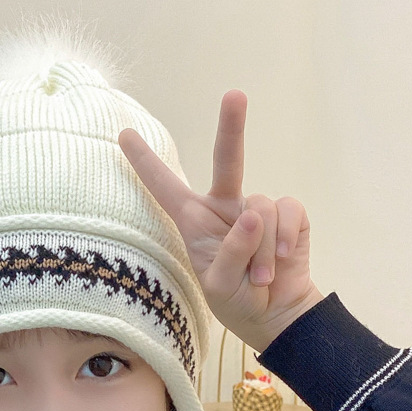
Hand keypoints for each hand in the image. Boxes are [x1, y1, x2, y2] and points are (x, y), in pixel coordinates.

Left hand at [119, 90, 322, 351]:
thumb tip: (253, 212)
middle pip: (226, 161)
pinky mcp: (287, 214)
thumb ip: (231, 251)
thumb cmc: (235, 300)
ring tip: (259, 277)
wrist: (274, 314)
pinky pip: (288, 211)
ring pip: (261, 208)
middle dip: (232, 127)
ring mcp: (256, 208)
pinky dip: (286, 239)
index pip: (165, 189)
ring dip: (263, 249)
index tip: (123, 135)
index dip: (145, 164)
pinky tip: (282, 260)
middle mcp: (223, 207)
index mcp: (194, 222)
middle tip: (235, 95)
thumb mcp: (219, 286)